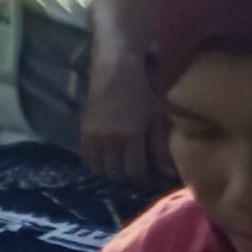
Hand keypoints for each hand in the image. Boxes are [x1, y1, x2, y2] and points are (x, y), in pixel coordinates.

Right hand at [79, 32, 171, 187]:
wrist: (114, 71)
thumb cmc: (142, 91)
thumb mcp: (157, 118)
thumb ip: (160, 147)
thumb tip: (168, 173)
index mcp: (130, 137)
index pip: (136, 172)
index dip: (146, 180)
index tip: (155, 180)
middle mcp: (109, 140)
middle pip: (117, 174)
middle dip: (131, 180)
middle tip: (141, 176)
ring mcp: (93, 137)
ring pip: (100, 169)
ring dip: (113, 174)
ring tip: (125, 170)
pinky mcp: (83, 132)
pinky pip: (87, 158)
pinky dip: (98, 165)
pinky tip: (108, 161)